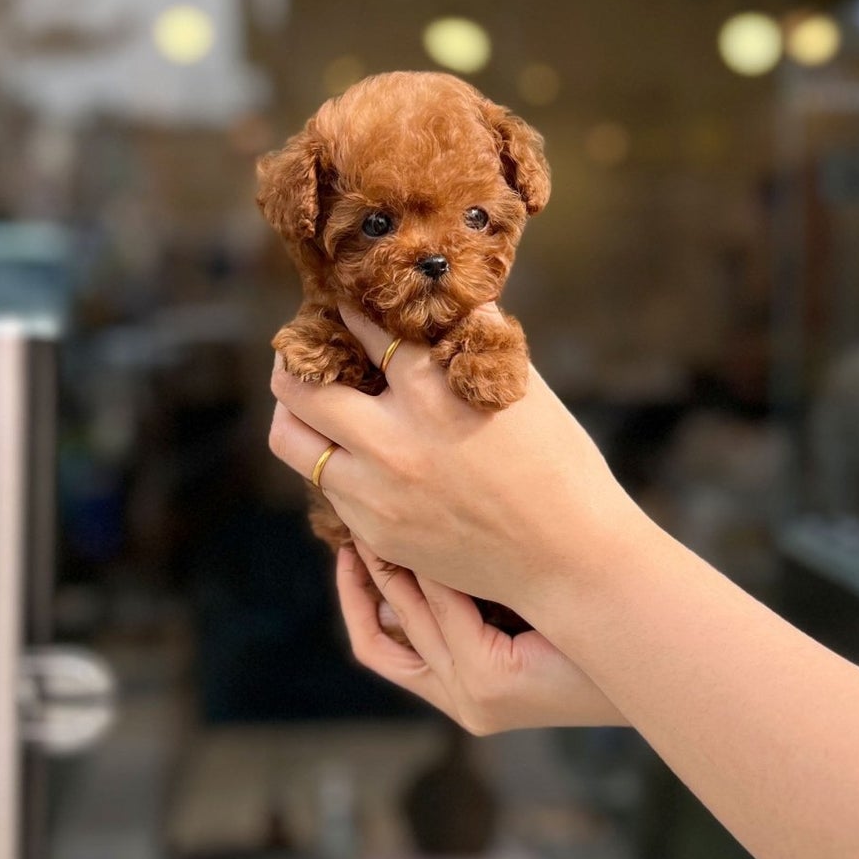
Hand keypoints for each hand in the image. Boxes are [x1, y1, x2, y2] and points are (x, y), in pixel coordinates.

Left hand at [269, 304, 640, 616]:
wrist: (568, 558)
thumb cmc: (558, 464)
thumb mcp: (520, 386)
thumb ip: (473, 341)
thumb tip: (447, 300)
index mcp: (431, 391)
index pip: (362, 330)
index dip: (348, 312)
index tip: (343, 305)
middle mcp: (392, 440)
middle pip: (298, 385)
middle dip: (293, 359)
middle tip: (301, 351)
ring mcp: (376, 493)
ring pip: (290, 441)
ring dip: (292, 413)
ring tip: (303, 402)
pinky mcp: (375, 533)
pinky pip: (326, 488)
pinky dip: (330, 462)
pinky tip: (350, 452)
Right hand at [335, 542, 625, 733]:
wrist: (652, 652)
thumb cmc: (589, 620)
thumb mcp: (511, 602)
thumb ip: (466, 585)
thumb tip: (420, 528)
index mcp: (461, 688)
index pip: (379, 644)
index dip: (358, 594)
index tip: (352, 538)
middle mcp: (459, 700)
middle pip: (379, 638)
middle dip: (366, 576)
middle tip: (355, 519)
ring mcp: (473, 698)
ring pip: (412, 621)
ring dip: (401, 568)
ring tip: (395, 514)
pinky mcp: (493, 688)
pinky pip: (449, 618)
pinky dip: (442, 578)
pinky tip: (444, 534)